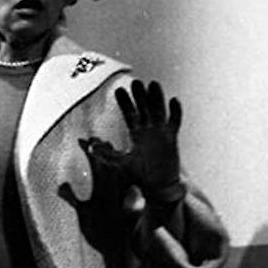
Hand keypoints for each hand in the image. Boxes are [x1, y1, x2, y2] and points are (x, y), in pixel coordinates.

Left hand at [93, 79, 184, 203]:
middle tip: (136, 81)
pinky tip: (174, 99)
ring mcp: (161, 133)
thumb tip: (91, 147)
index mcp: (136, 134)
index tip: (118, 89)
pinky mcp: (172, 138)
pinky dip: (176, 112)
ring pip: (159, 111)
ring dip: (157, 98)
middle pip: (144, 109)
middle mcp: (148, 130)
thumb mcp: (121, 163)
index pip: (129, 114)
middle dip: (140, 96)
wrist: (159, 186)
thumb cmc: (140, 175)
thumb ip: (107, 155)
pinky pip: (175, 122)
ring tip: (153, 83)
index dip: (125, 103)